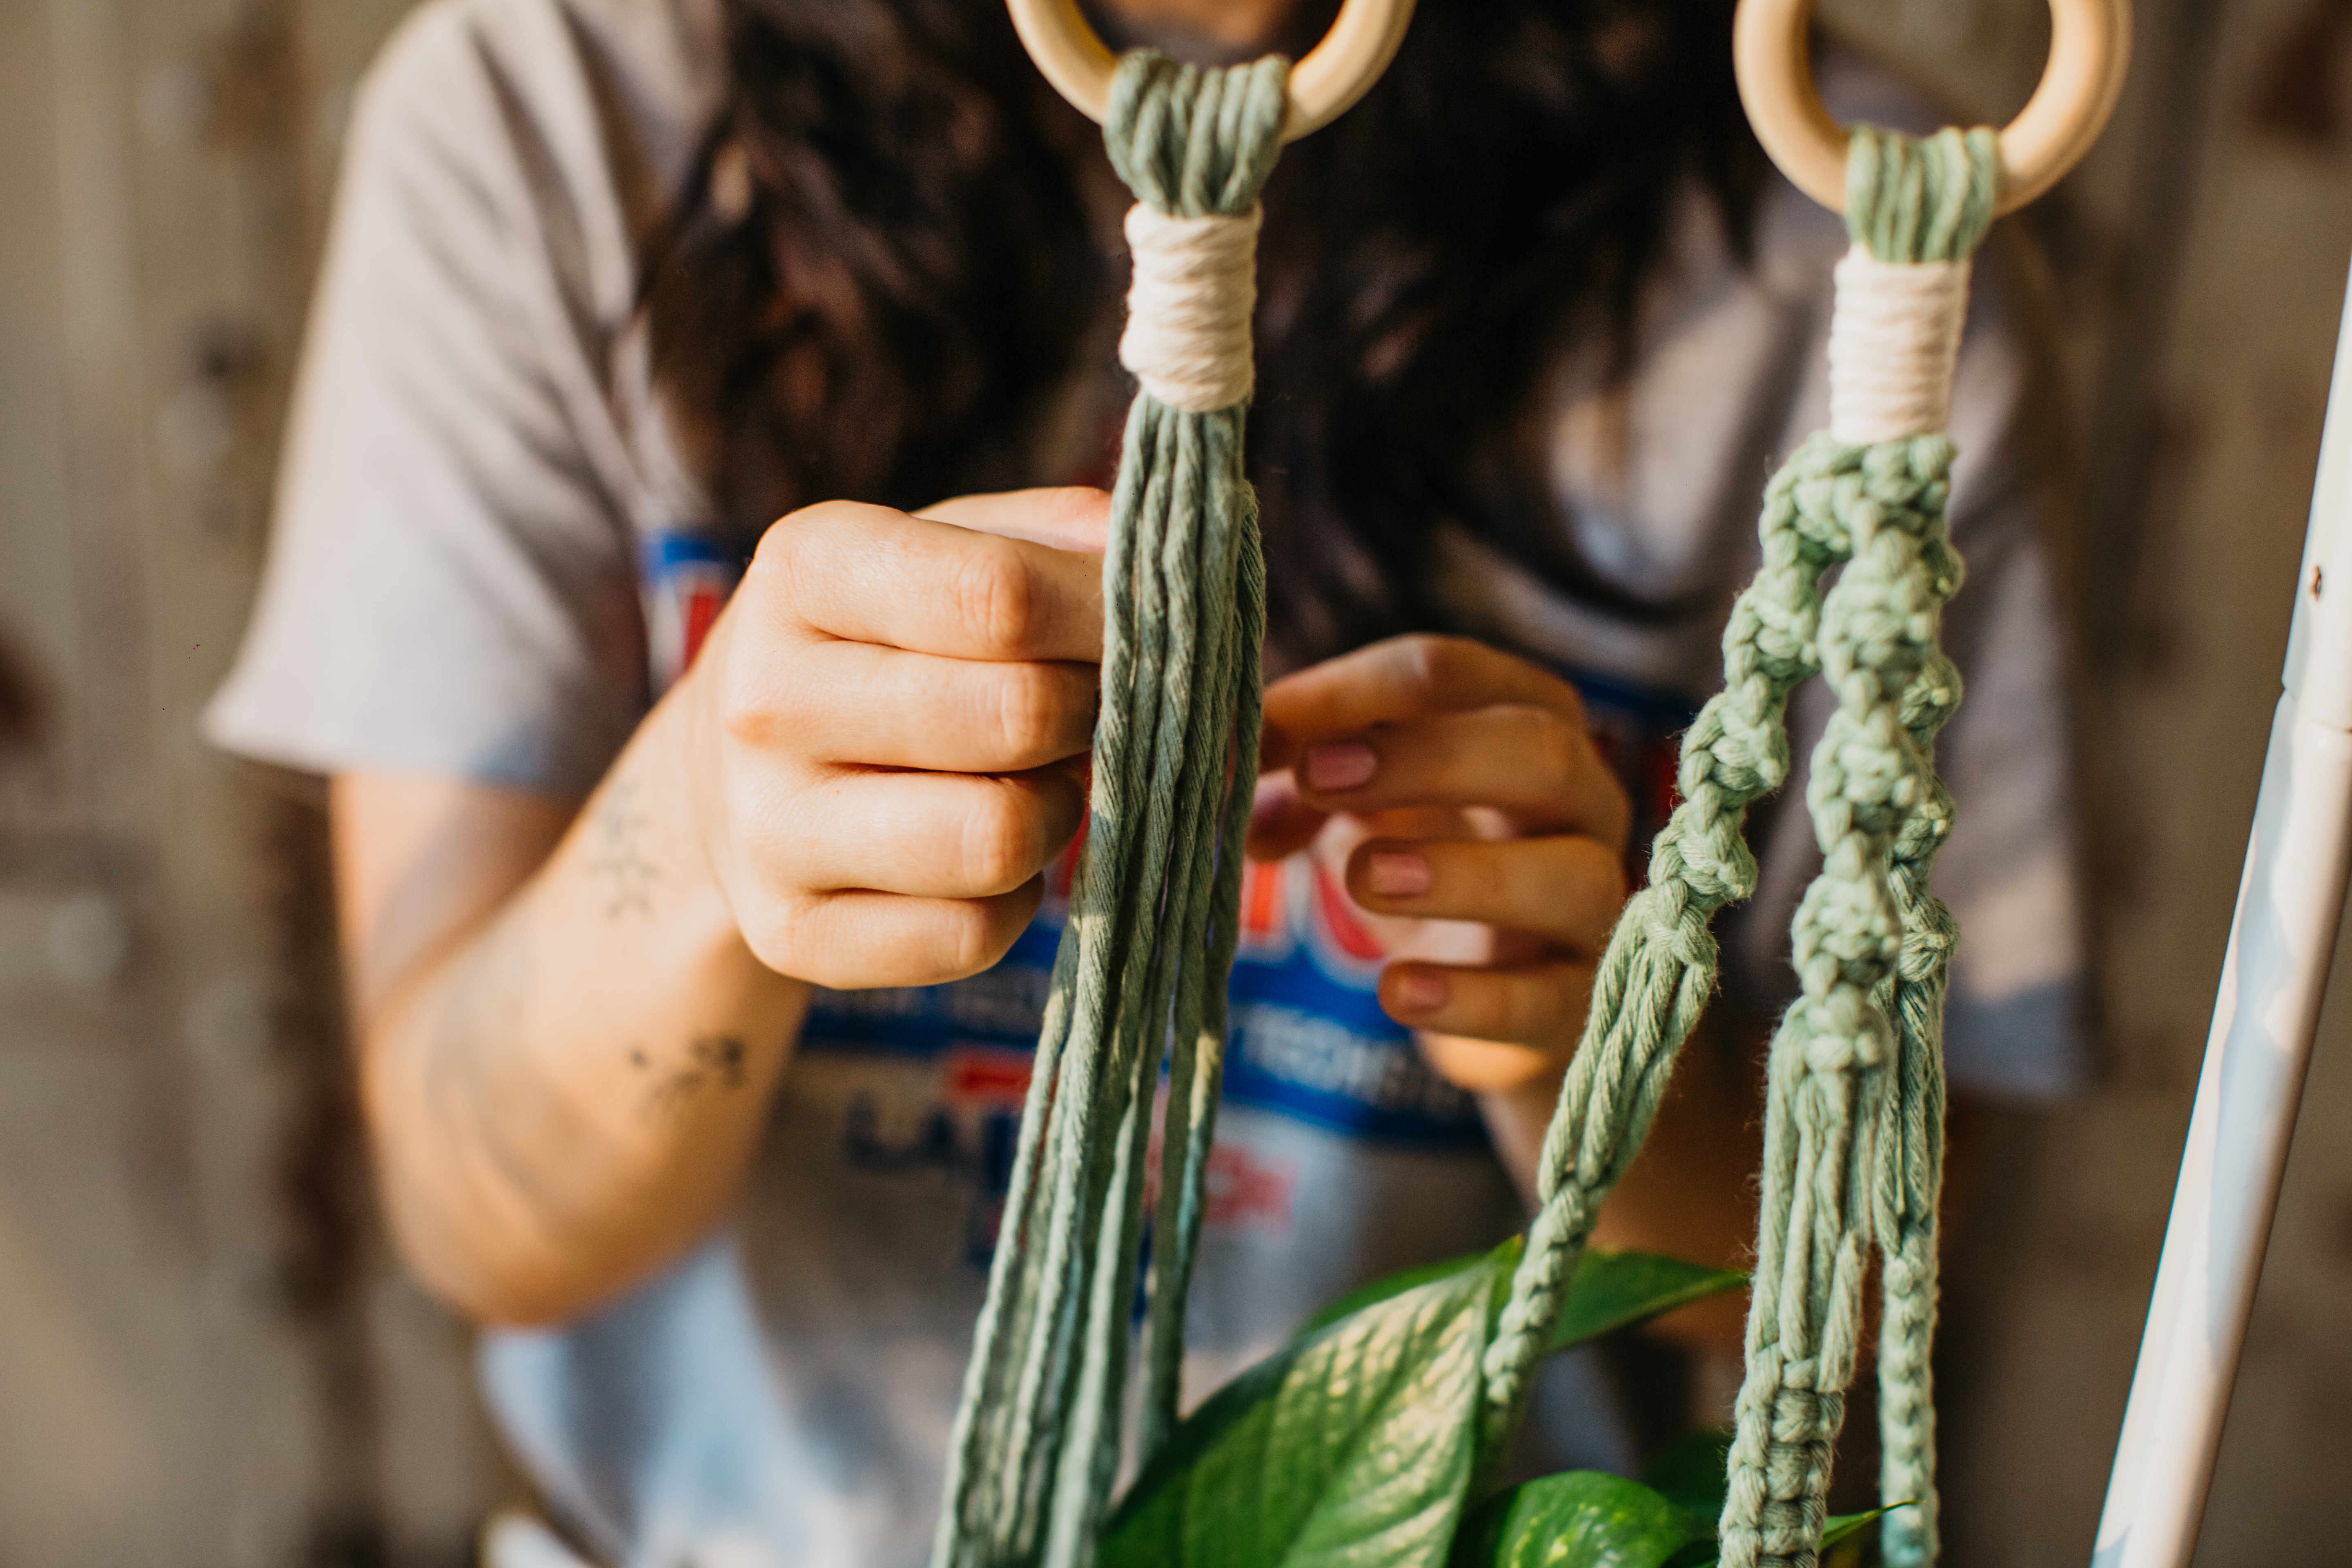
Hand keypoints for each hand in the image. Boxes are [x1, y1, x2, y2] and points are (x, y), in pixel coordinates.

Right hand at [682, 488, 1108, 988]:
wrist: (736, 768)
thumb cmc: (886, 639)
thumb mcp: (951, 548)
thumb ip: (1060, 540)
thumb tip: (1158, 568)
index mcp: (806, 571)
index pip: (999, 596)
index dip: (1104, 620)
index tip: (1136, 630)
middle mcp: (765, 698)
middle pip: (1016, 717)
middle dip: (1087, 716)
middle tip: (1084, 711)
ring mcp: (767, 827)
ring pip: (998, 840)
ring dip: (1056, 813)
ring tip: (1038, 782)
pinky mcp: (791, 933)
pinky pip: (972, 935)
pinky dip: (1013, 902)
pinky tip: (988, 860)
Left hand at [1250, 635, 1631, 1091]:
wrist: (1498, 988)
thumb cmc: (1426, 851)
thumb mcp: (1361, 796)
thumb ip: (1296, 770)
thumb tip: (1215, 774)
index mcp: (1524, 716)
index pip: (1455, 674)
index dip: (1358, 696)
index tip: (1272, 733)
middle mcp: (1582, 797)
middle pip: (1538, 750)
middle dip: (1428, 758)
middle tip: (1319, 778)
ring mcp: (1594, 899)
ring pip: (1566, 874)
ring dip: (1463, 873)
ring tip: (1364, 880)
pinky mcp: (1582, 999)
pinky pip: (1548, 997)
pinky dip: (1473, 999)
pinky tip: (1397, 994)